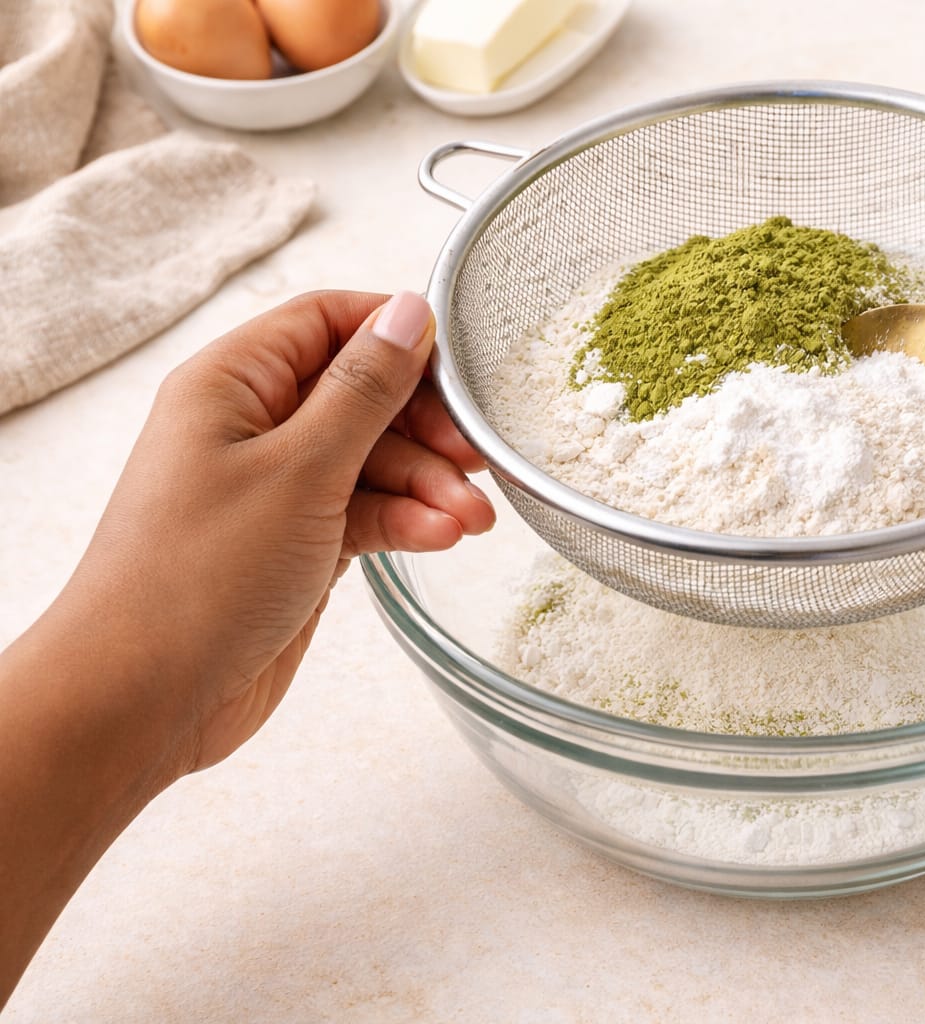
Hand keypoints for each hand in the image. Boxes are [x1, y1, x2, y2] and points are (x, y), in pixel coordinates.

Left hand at [0, 290, 494, 1001]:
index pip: (326, 322)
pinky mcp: (295, 543)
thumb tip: (407, 313)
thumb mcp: (300, 468)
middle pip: (361, 395)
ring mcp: (274, 488)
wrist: (144, 697)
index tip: (459, 366)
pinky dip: (407, 522)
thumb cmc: (197, 577)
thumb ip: (364, 389)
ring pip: (373, 460)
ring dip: (427, 485)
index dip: (395, 335)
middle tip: (476, 458)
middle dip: (426, 427)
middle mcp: (251, 427)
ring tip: (471, 519)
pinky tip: (442, 537)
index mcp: (232, 384)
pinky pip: (366, 512)